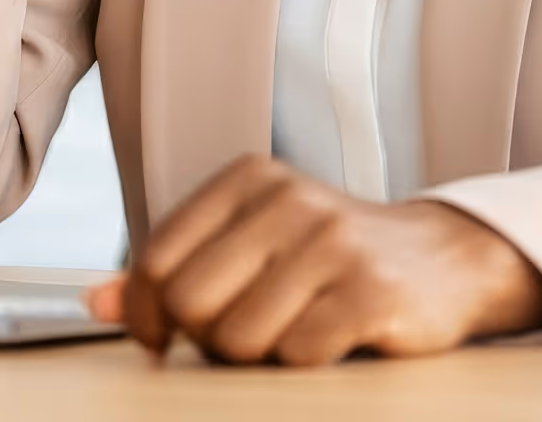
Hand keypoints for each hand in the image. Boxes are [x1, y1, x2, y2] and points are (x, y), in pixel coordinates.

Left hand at [84, 154, 541, 365]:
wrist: (444, 260)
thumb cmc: (329, 257)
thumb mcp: (251, 243)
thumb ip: (176, 268)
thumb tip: (98, 303)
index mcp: (250, 179)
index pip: (157, 259)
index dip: (147, 315)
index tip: (162, 339)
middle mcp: (290, 201)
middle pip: (192, 303)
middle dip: (205, 339)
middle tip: (237, 339)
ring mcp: (334, 244)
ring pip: (241, 338)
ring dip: (255, 358)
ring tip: (285, 337)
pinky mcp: (372, 293)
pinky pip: (298, 354)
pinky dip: (302, 363)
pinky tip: (326, 341)